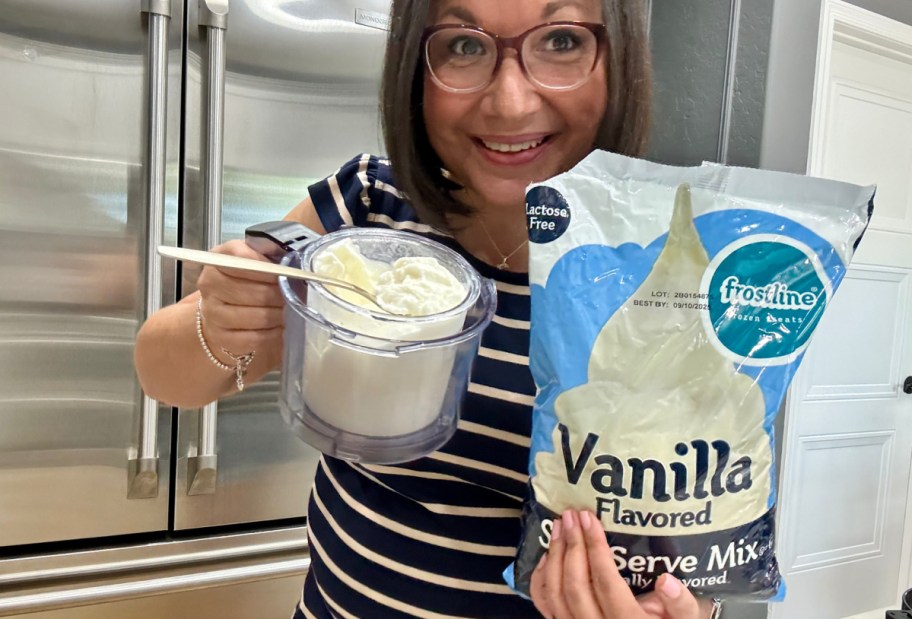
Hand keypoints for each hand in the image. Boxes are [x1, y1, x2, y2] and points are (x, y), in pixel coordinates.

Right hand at [195, 240, 284, 357]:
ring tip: (290, 312)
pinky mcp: (221, 337)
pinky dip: (273, 335)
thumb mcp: (254, 258)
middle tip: (294, 297)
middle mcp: (210, 285)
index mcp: (219, 261)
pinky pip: (255, 338)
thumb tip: (292, 261)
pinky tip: (280, 328)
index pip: (247, 262)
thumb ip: (269, 255)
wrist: (222, 306)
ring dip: (279, 315)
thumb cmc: (245, 279)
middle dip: (280, 296)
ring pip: (257, 317)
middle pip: (256, 292)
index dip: (272, 270)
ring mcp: (213, 313)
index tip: (288, 275)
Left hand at [530, 510, 711, 618]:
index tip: (589, 518)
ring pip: (556, 596)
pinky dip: (542, 580)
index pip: (606, 583)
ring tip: (558, 528)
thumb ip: (681, 604)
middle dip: (571, 546)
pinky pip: (546, 606)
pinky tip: (547, 557)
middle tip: (570, 516)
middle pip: (576, 586)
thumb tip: (667, 581)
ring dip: (554, 558)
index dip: (595, 548)